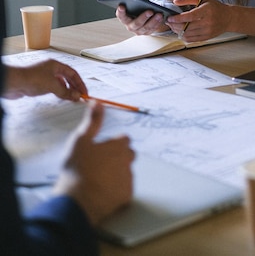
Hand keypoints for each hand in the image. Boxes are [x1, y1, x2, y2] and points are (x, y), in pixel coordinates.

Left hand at [3, 60, 87, 100]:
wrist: (14, 83)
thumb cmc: (31, 79)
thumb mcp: (53, 85)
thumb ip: (66, 91)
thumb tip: (76, 95)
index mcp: (55, 65)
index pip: (72, 73)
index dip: (79, 83)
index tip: (84, 92)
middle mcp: (50, 69)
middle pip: (67, 77)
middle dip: (74, 87)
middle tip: (79, 96)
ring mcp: (44, 76)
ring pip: (60, 83)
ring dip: (66, 90)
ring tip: (71, 98)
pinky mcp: (39, 83)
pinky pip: (52, 88)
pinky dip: (58, 92)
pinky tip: (60, 97)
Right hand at [53, 101, 133, 224]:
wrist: (77, 201)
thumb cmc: (78, 168)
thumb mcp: (81, 140)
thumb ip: (92, 121)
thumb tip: (97, 102)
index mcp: (119, 146)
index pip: (124, 139)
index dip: (113, 143)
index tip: (101, 149)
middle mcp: (128, 161)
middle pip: (128, 155)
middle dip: (118, 157)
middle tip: (99, 164)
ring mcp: (128, 180)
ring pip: (126, 172)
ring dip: (117, 173)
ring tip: (97, 179)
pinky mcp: (126, 197)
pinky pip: (124, 189)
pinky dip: (116, 189)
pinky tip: (101, 192)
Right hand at [116, 0, 168, 34]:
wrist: (143, 18)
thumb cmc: (136, 9)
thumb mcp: (135, 2)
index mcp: (124, 18)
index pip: (121, 16)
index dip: (120, 11)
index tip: (122, 6)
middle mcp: (130, 26)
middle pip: (136, 23)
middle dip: (143, 17)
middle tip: (150, 11)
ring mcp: (139, 31)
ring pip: (146, 27)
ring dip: (153, 21)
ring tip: (159, 14)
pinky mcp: (147, 32)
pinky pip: (152, 29)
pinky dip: (157, 23)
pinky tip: (161, 18)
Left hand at [169, 0, 228, 40]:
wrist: (228, 18)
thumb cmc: (215, 7)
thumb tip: (175, 1)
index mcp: (206, 10)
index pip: (190, 16)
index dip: (178, 18)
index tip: (170, 18)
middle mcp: (208, 22)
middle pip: (187, 27)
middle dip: (175, 25)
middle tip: (169, 22)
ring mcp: (207, 31)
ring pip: (188, 34)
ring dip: (177, 31)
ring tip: (173, 26)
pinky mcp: (207, 37)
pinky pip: (192, 40)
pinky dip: (184, 36)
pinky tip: (180, 32)